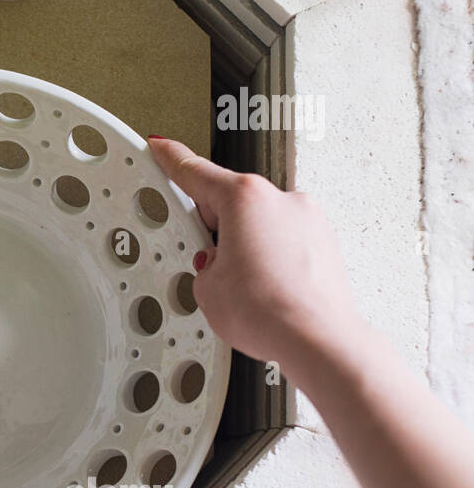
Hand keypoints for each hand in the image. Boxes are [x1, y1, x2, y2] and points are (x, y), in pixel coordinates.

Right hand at [147, 137, 363, 379]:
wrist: (317, 341)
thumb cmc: (268, 313)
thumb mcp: (206, 286)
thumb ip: (206, 261)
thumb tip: (220, 263)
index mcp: (246, 197)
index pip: (196, 172)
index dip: (171, 159)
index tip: (162, 147)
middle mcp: (282, 200)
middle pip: (231, 204)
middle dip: (215, 232)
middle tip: (206, 263)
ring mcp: (309, 222)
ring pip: (260, 227)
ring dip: (246, 250)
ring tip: (242, 289)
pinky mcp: (325, 246)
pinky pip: (286, 245)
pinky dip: (273, 263)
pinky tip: (265, 293)